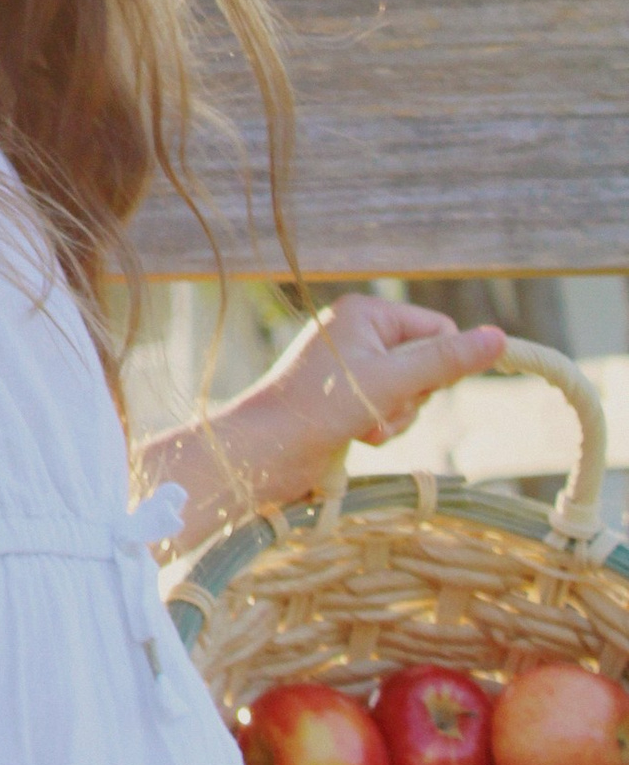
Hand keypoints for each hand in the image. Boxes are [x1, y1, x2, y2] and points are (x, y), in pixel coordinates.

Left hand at [208, 293, 509, 515]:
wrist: (265, 450)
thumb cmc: (321, 407)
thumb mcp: (392, 382)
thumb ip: (446, 361)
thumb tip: (499, 338)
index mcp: (367, 314)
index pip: (438, 329)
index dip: (441, 364)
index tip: (419, 386)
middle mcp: (359, 335)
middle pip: (427, 365)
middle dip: (412, 397)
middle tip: (379, 406)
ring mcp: (351, 368)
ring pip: (411, 394)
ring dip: (397, 417)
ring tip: (363, 425)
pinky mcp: (346, 399)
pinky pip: (389, 412)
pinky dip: (381, 428)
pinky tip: (356, 436)